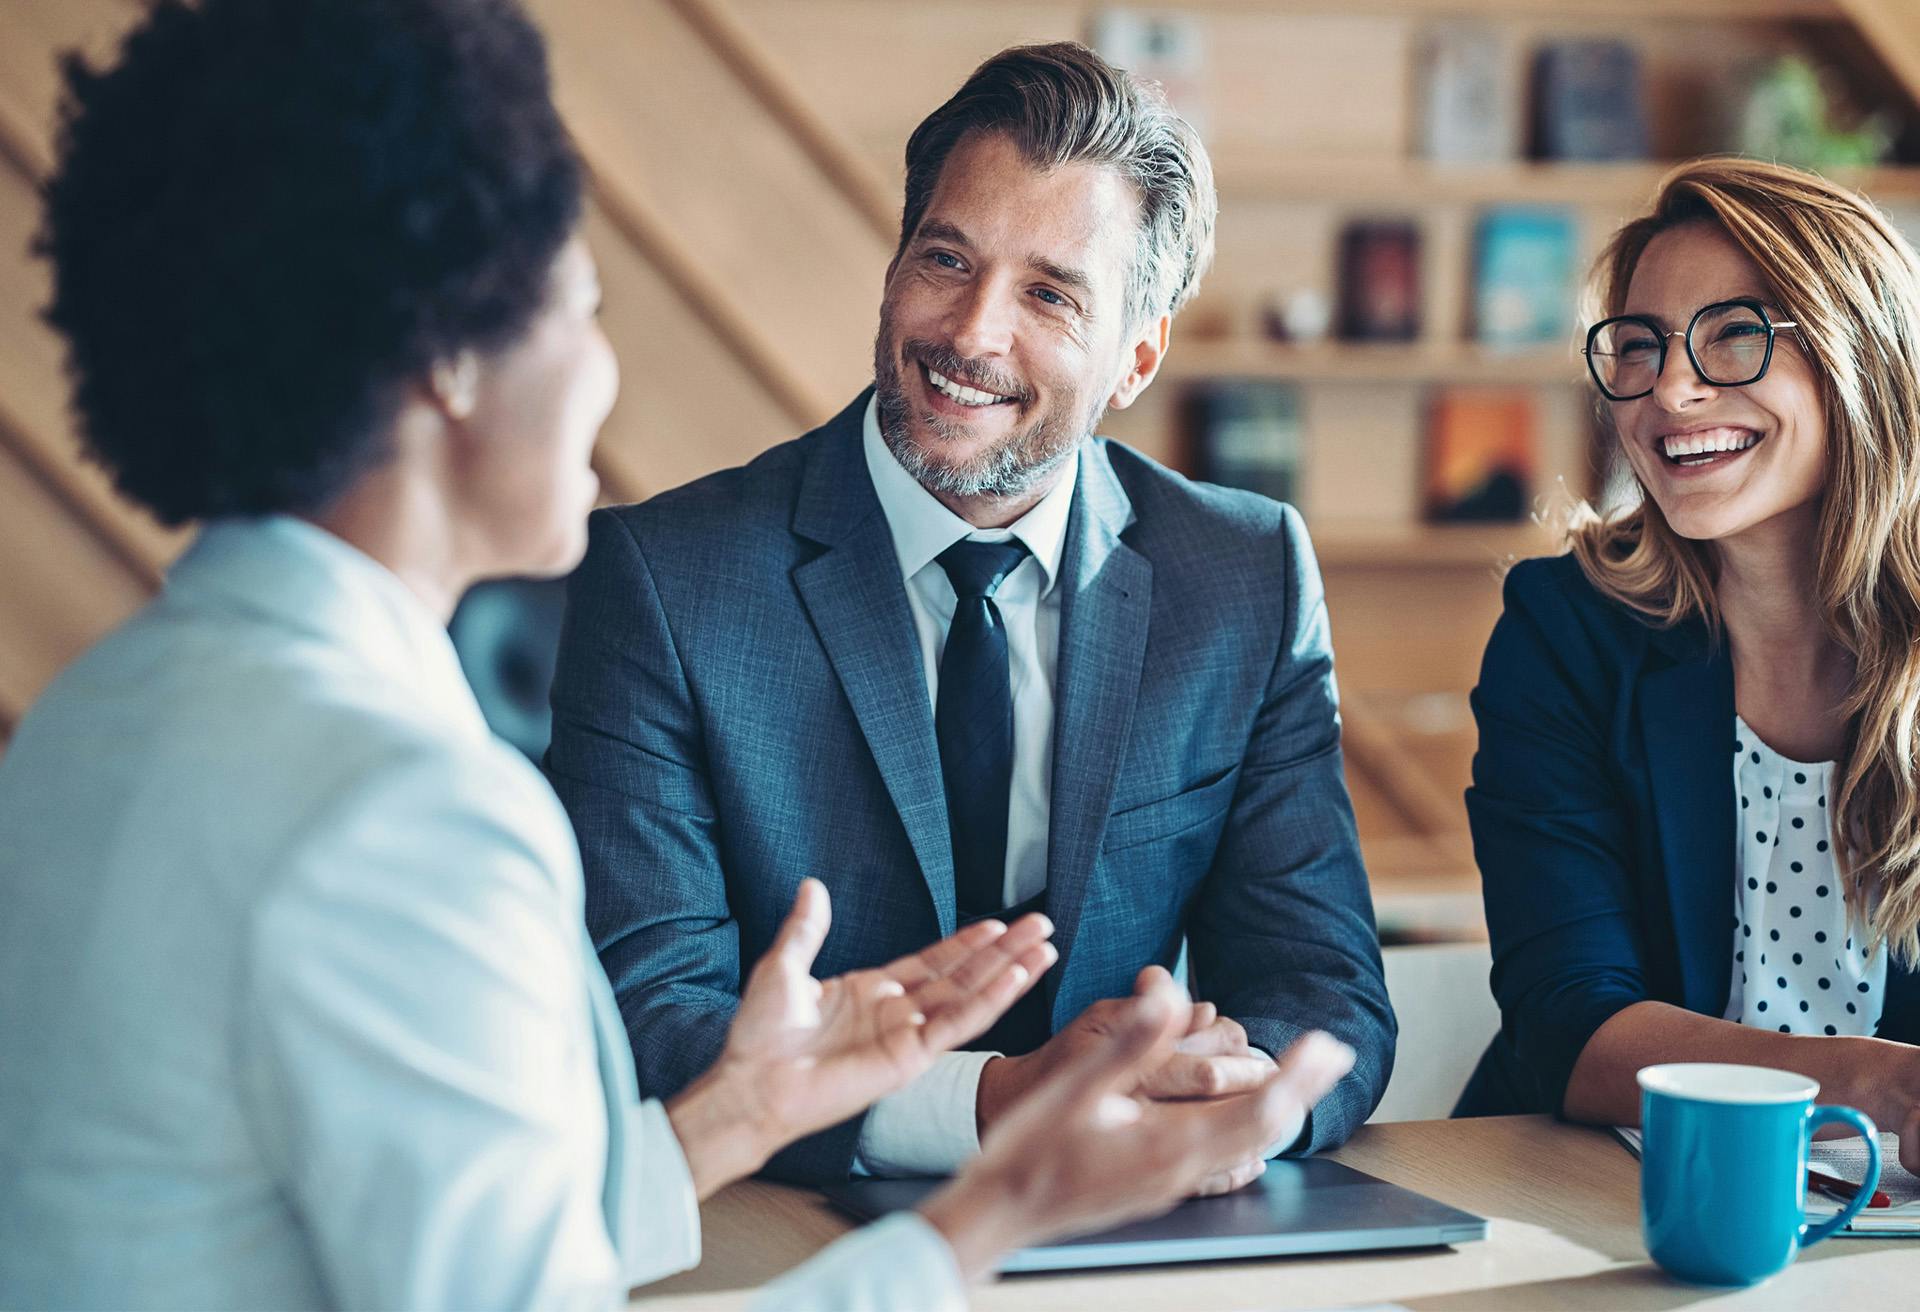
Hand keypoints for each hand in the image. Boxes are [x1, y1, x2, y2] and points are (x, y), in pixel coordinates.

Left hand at [667, 879, 1055, 1194]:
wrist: (752, 1082)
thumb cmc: (760, 1036)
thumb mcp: (784, 967)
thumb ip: (807, 928)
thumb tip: (812, 886)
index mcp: (871, 993)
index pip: (932, 963)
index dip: (966, 943)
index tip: (997, 923)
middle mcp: (897, 1014)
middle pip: (963, 976)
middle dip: (1003, 951)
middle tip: (1040, 926)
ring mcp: (907, 1037)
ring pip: (970, 998)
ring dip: (1009, 973)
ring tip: (1045, 948)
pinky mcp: (910, 1058)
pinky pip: (958, 1025)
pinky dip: (990, 1001)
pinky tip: (1016, 979)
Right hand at [920, 977, 1354, 1282]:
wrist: (1000, 1211)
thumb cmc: (1030, 1149)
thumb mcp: (1077, 1084)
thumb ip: (1131, 1041)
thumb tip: (1170, 992)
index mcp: (1167, 1144)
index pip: (1256, 1109)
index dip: (1295, 1075)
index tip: (1320, 1042)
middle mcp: (1180, 1170)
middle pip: (1263, 1129)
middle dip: (1301, 1088)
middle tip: (1332, 1051)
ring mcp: (1170, 1185)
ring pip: (1246, 1147)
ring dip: (1278, 1109)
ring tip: (1302, 1079)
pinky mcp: (1156, 1189)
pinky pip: (1220, 1167)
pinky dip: (1246, 1141)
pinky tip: (1251, 1140)